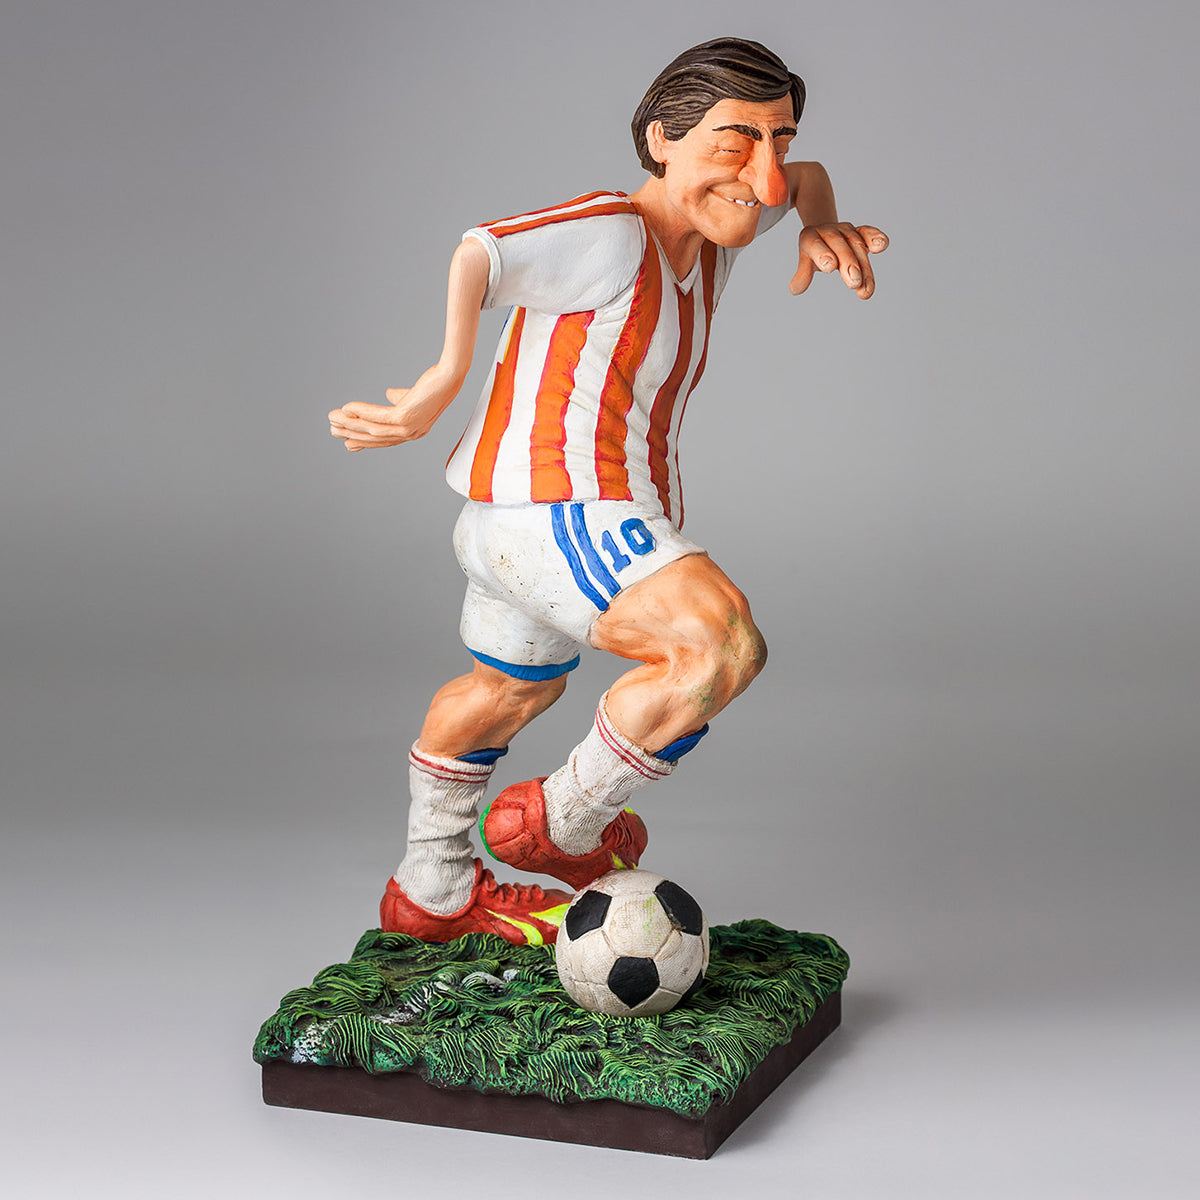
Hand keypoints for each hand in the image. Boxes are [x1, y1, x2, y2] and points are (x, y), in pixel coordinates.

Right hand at [328, 366, 460, 451]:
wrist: (448, 375)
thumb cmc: (434, 383)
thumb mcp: (414, 395)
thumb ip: (400, 398)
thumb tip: (388, 394)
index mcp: (414, 431)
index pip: (385, 440)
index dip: (365, 441)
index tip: (348, 442)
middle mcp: (412, 433)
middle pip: (375, 438)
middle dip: (353, 434)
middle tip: (333, 431)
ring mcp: (409, 427)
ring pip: (373, 429)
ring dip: (350, 424)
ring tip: (333, 418)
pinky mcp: (405, 416)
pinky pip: (376, 416)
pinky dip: (360, 412)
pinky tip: (347, 407)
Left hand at [790, 223, 887, 298]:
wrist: (824, 231)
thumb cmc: (815, 252)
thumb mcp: (806, 261)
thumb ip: (802, 274)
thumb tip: (794, 289)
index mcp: (810, 236)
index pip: (815, 244)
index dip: (822, 254)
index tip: (830, 267)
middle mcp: (828, 231)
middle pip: (839, 245)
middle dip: (848, 263)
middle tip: (853, 283)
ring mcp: (845, 230)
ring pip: (856, 245)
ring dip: (863, 267)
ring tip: (865, 290)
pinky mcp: (860, 232)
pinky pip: (868, 233)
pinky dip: (875, 237)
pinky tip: (881, 245)